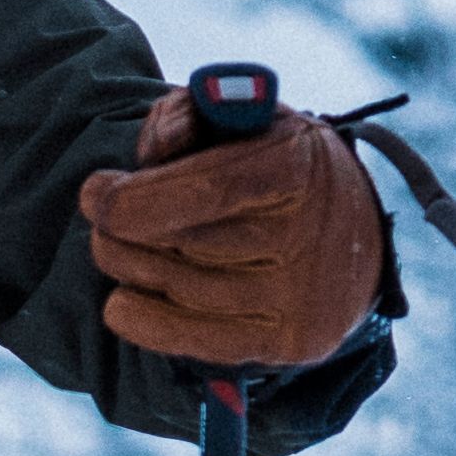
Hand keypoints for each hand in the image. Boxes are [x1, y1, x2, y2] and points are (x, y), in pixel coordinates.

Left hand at [79, 92, 391, 369]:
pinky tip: (121, 303)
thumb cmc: (279, 168)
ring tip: (117, 250)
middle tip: (103, 221)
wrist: (360, 235)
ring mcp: (300, 295)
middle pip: (181, 242)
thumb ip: (191, 114)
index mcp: (295, 165)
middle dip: (121, 232)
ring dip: (129, 269)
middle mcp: (304, 235)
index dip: (135, 198)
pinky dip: (144, 322)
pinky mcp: (290, 340)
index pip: (205, 189)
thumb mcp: (245, 118)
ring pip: (180, 287)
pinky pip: (197, 338)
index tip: (94, 195)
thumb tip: (157, 149)